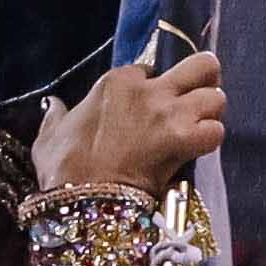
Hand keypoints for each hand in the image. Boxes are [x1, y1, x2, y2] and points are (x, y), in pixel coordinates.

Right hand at [36, 50, 229, 199]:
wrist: (82, 199)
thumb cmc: (63, 168)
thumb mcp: (50, 135)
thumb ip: (56, 116)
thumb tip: (51, 105)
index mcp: (117, 82)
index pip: (151, 69)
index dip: (154, 86)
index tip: (147, 106)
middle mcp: (149, 90)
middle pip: (202, 66)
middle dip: (206, 79)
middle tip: (200, 96)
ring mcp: (169, 114)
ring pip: (216, 98)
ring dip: (211, 113)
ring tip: (201, 126)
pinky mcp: (183, 141)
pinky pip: (215, 131)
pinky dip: (210, 140)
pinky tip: (198, 148)